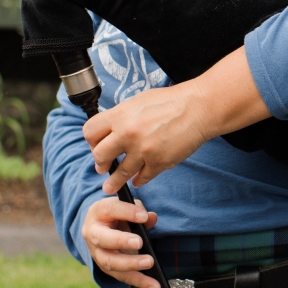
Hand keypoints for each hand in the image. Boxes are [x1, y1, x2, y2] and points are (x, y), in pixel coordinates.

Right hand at [82, 195, 161, 287]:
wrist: (100, 227)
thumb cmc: (116, 214)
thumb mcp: (126, 207)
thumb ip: (139, 210)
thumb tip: (150, 218)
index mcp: (98, 212)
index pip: (110, 210)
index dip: (126, 212)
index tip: (143, 216)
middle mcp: (93, 233)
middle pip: (102, 239)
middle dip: (121, 241)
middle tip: (139, 242)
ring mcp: (97, 253)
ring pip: (110, 262)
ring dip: (131, 264)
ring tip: (149, 262)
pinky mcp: (106, 269)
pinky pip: (122, 277)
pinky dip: (139, 282)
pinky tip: (154, 286)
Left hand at [85, 84, 216, 192]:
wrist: (198, 108)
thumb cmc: (170, 101)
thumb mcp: (138, 101)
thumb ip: (121, 116)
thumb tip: (109, 129)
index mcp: (120, 115)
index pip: (90, 132)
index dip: (91, 141)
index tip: (96, 146)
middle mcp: (128, 134)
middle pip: (99, 155)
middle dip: (99, 163)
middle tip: (102, 166)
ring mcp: (143, 151)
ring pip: (119, 173)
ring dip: (113, 181)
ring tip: (109, 186)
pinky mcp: (158, 163)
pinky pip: (142, 178)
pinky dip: (139, 180)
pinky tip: (138, 180)